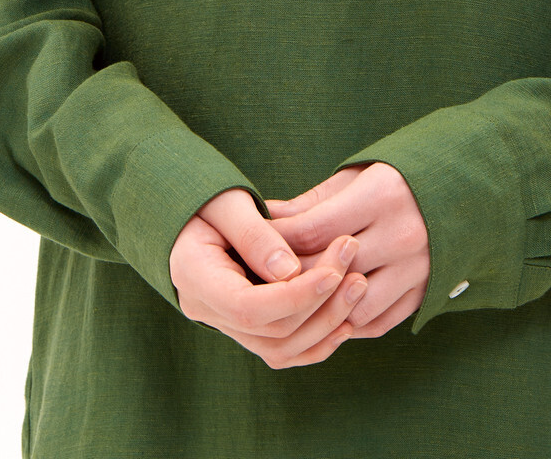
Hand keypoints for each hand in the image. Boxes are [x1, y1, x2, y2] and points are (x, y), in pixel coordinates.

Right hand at [169, 186, 368, 367]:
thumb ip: (255, 234)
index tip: (336, 270)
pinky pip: (282, 350)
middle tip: (358, 270)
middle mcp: (207, 311)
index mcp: (194, 277)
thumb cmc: (208, 200)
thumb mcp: (227, 202)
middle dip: (321, 304)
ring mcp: (224, 325)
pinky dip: (317, 341)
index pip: (248, 307)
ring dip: (325, 325)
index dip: (297, 295)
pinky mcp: (245, 329)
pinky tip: (346, 318)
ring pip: (280, 350)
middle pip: (271, 332)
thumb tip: (290, 271)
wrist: (190, 217)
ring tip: (359, 287)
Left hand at [264, 162, 429, 338]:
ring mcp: (417, 269)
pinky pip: (376, 323)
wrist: (462, 192)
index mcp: (383, 195)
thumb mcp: (355, 177)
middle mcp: (403, 234)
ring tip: (294, 300)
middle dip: (289, 278)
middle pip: (329, 272)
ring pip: (352, 307)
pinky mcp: (423, 294)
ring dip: (320, 308)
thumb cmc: (395, 180)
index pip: (314, 230)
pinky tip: (326, 312)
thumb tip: (263, 218)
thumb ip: (311, 203)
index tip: (252, 245)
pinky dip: (347, 324)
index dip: (276, 241)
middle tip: (260, 279)